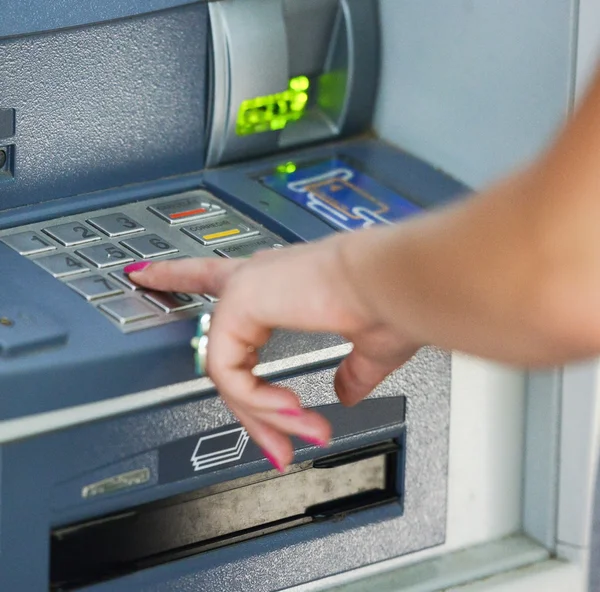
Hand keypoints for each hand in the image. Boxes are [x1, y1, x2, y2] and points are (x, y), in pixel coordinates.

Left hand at [127, 235, 419, 470]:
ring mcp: (245, 292)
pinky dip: (261, 402)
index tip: (147, 274)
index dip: (179, 275)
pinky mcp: (241, 305)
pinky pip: (232, 373)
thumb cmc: (387, 298)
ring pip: (229, 371)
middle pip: (223, 350)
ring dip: (266, 414)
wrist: (394, 282)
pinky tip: (292, 413)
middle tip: (276, 449)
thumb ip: (351, 373)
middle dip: (248, 406)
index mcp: (283, 284)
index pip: (218, 278)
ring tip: (297, 438)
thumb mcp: (368, 347)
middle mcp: (259, 281)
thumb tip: (345, 394)